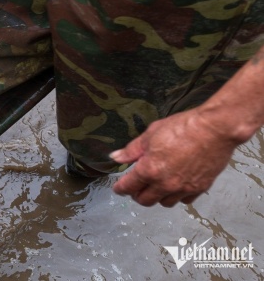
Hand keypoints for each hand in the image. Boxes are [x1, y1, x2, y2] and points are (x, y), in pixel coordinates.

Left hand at [110, 108, 238, 206]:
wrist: (214, 129)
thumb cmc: (181, 127)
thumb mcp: (150, 134)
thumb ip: (132, 150)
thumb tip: (116, 157)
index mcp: (149, 170)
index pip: (129, 187)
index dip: (120, 188)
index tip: (118, 188)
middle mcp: (165, 184)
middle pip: (145, 201)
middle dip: (137, 195)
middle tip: (136, 187)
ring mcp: (183, 188)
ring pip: (165, 203)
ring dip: (157, 196)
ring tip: (156, 185)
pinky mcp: (200, 188)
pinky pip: (184, 200)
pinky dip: (177, 196)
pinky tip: (176, 185)